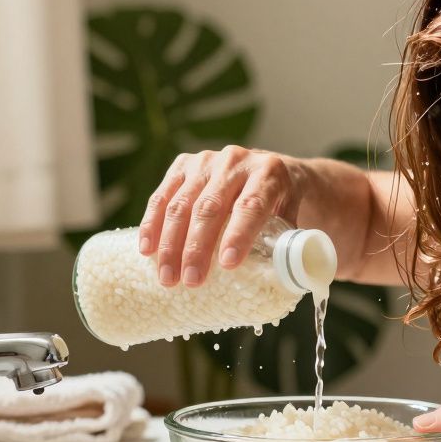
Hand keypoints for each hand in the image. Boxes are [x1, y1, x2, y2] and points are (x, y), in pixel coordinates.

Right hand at [138, 145, 300, 286]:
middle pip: (210, 207)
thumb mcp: (293, 217)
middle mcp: (236, 162)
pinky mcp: (183, 164)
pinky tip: (147, 249)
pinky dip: (152, 224)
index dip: (238, 234)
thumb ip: (287, 243)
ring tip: (167, 277)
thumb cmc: (282, 203)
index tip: (227, 265)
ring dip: (170, 243)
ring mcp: (206, 161)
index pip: (250, 205)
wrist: (271, 169)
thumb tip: (278, 279)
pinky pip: (162, 195)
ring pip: (182, 203)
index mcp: (268, 173)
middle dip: (197, 247)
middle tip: (191, 281)